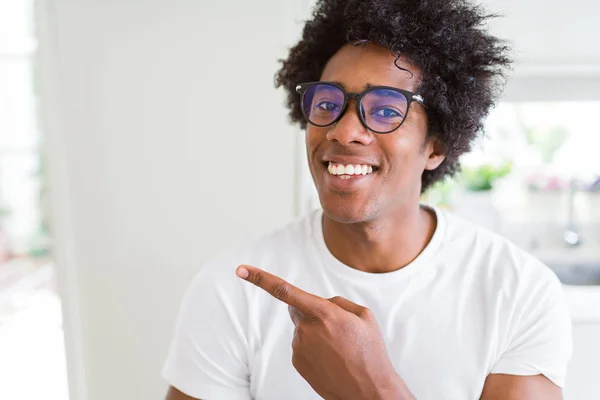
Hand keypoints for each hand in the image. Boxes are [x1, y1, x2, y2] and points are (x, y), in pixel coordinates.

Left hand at [236, 265, 413, 399]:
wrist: (368, 391)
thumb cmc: (370, 351)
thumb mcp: (363, 316)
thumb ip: (337, 302)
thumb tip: (320, 304)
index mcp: (323, 313)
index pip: (285, 291)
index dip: (260, 278)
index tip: (240, 270)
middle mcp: (306, 329)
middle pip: (298, 308)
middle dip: (311, 311)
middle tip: (336, 328)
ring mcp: (299, 347)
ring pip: (302, 328)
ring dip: (316, 332)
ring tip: (339, 348)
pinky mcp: (297, 361)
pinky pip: (302, 344)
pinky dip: (314, 347)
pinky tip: (331, 358)